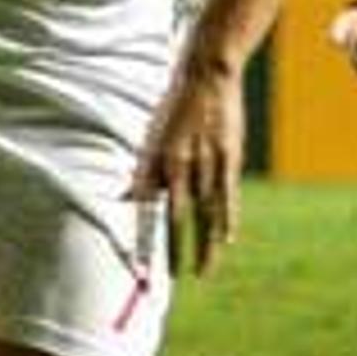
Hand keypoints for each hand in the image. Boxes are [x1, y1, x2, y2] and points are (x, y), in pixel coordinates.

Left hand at [128, 61, 244, 277]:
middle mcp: (179, 166)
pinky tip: (225, 241)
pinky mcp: (228, 159)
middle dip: (175, 252)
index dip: (146, 239)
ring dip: (204, 246)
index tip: (142, 266)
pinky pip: (228, 199)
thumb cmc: (175, 106)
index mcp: (157, 161)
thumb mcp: (150, 136)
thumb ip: (144, 170)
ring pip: (206, 216)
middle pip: (177, 219)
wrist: (207, 76)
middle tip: (174, 280)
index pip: (148, 210)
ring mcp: (206, 164)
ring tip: (203, 271)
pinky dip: (227, 221)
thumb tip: (128, 196)